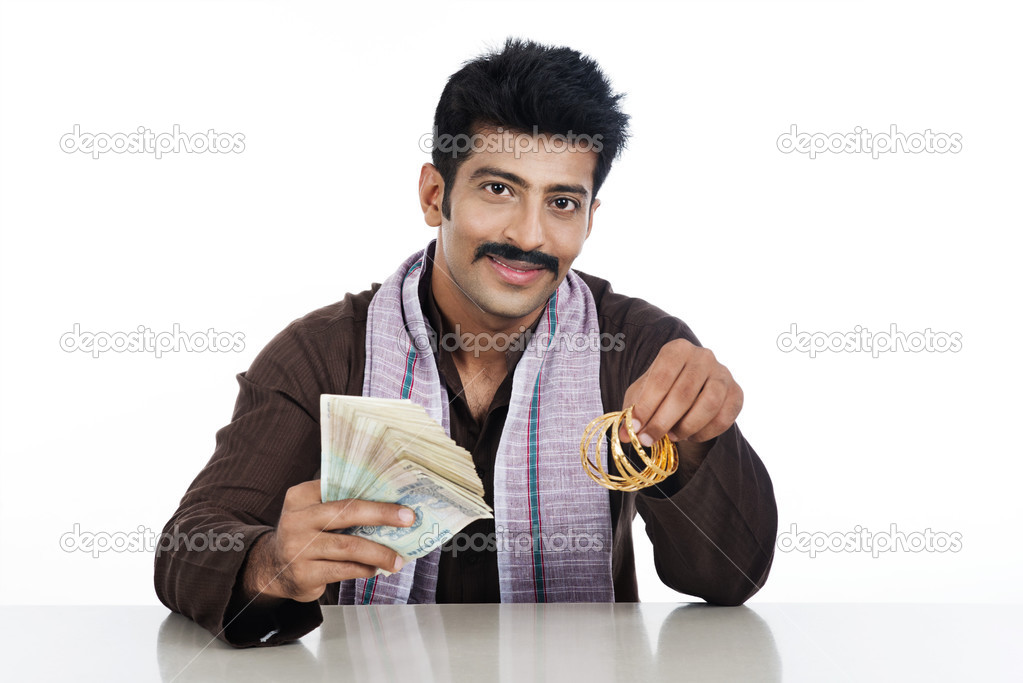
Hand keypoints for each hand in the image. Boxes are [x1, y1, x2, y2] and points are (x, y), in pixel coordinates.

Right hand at [241, 480, 414, 603]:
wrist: (272, 568)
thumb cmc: (305, 534)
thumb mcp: (312, 511)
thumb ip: (338, 503)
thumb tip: (388, 503)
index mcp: (301, 497)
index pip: (341, 489)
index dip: (372, 493)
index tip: (399, 497)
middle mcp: (296, 519)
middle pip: (347, 512)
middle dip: (382, 514)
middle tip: (408, 519)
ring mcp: (298, 548)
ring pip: (349, 546)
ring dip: (379, 552)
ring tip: (396, 559)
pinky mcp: (304, 573)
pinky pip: (344, 570)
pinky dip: (364, 569)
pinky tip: (375, 569)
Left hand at [618, 338, 742, 466]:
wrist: (690, 391)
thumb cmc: (661, 391)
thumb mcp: (641, 396)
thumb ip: (632, 413)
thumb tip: (624, 435)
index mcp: (677, 349)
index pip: (661, 377)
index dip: (647, 405)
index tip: (635, 427)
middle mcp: (703, 356)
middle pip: (684, 393)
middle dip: (663, 421)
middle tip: (648, 439)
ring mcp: (723, 374)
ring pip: (708, 405)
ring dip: (686, 427)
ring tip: (672, 436)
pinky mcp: (737, 393)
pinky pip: (724, 418)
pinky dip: (705, 432)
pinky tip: (691, 436)